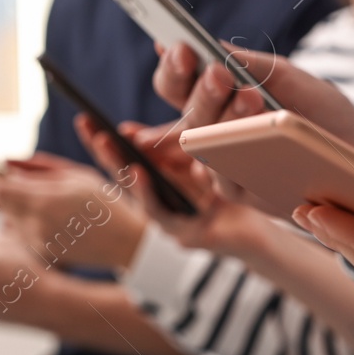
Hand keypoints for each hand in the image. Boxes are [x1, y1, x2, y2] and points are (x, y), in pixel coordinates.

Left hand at [0, 151, 144, 269]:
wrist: (126, 244)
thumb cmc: (106, 205)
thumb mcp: (76, 175)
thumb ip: (38, 167)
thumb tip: (6, 162)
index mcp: (44, 201)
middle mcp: (36, 225)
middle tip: (12, 182)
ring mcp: (37, 243)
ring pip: (7, 220)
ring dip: (14, 209)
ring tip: (43, 203)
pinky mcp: (41, 255)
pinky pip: (21, 235)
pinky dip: (26, 225)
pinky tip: (50, 221)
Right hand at [73, 114, 270, 259]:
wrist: (269, 218)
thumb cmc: (231, 186)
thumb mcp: (199, 157)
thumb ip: (169, 145)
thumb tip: (128, 130)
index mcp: (161, 180)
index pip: (123, 157)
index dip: (101, 140)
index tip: (84, 117)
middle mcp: (160, 202)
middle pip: (123, 175)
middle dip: (103, 150)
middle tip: (87, 125)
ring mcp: (171, 221)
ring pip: (138, 194)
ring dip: (120, 167)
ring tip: (107, 143)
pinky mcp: (185, 236)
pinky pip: (162, 214)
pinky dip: (147, 193)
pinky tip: (140, 174)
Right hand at [151, 43, 353, 178]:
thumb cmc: (318, 110)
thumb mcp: (288, 77)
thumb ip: (249, 63)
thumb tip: (207, 44)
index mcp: (215, 97)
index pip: (176, 83)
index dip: (173, 66)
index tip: (183, 48)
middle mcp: (211, 129)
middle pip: (187, 112)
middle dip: (203, 91)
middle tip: (219, 72)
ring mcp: (221, 162)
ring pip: (204, 145)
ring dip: (225, 118)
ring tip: (250, 96)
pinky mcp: (238, 191)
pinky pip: (224, 178)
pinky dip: (239, 155)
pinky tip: (261, 133)